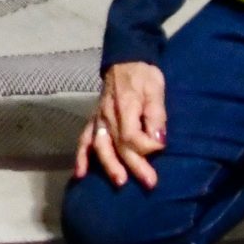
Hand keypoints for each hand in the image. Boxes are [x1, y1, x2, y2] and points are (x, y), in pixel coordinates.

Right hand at [74, 62, 166, 188]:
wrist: (125, 60)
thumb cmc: (144, 76)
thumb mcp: (156, 89)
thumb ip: (157, 115)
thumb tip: (159, 141)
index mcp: (124, 107)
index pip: (132, 136)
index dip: (147, 147)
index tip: (162, 149)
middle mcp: (108, 116)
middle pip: (118, 146)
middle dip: (134, 166)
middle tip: (149, 183)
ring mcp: (99, 119)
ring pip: (100, 146)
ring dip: (108, 165)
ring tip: (119, 182)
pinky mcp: (94, 121)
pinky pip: (84, 140)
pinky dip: (81, 157)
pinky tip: (80, 174)